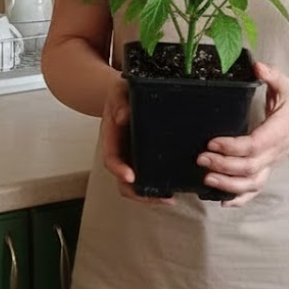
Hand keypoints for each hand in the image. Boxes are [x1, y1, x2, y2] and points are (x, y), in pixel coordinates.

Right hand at [101, 77, 175, 205]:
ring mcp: (134, 157)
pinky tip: (177, 185)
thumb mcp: (118, 91)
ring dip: (152, 194)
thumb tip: (123, 117)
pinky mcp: (148, 157)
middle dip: (140, 194)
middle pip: (124, 181)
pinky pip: (152, 175)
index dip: (119, 170)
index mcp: (112, 138)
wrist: (127, 93)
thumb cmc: (121, 92)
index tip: (130, 177)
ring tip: (171, 197)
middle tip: (161, 197)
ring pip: (139, 183)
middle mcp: (122, 152)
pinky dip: (162, 184)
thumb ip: (119, 101)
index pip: (111, 159)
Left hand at [197, 60, 288, 207]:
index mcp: (277, 132)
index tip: (212, 142)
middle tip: (201, 159)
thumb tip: (257, 65)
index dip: (232, 147)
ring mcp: (271, 164)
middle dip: (224, 166)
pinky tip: (222, 201)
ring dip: (229, 185)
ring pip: (252, 183)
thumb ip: (271, 75)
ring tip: (206, 180)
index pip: (254, 145)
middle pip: (250, 167)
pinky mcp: (267, 170)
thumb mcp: (285, 85)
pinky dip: (240, 199)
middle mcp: (274, 152)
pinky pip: (255, 190)